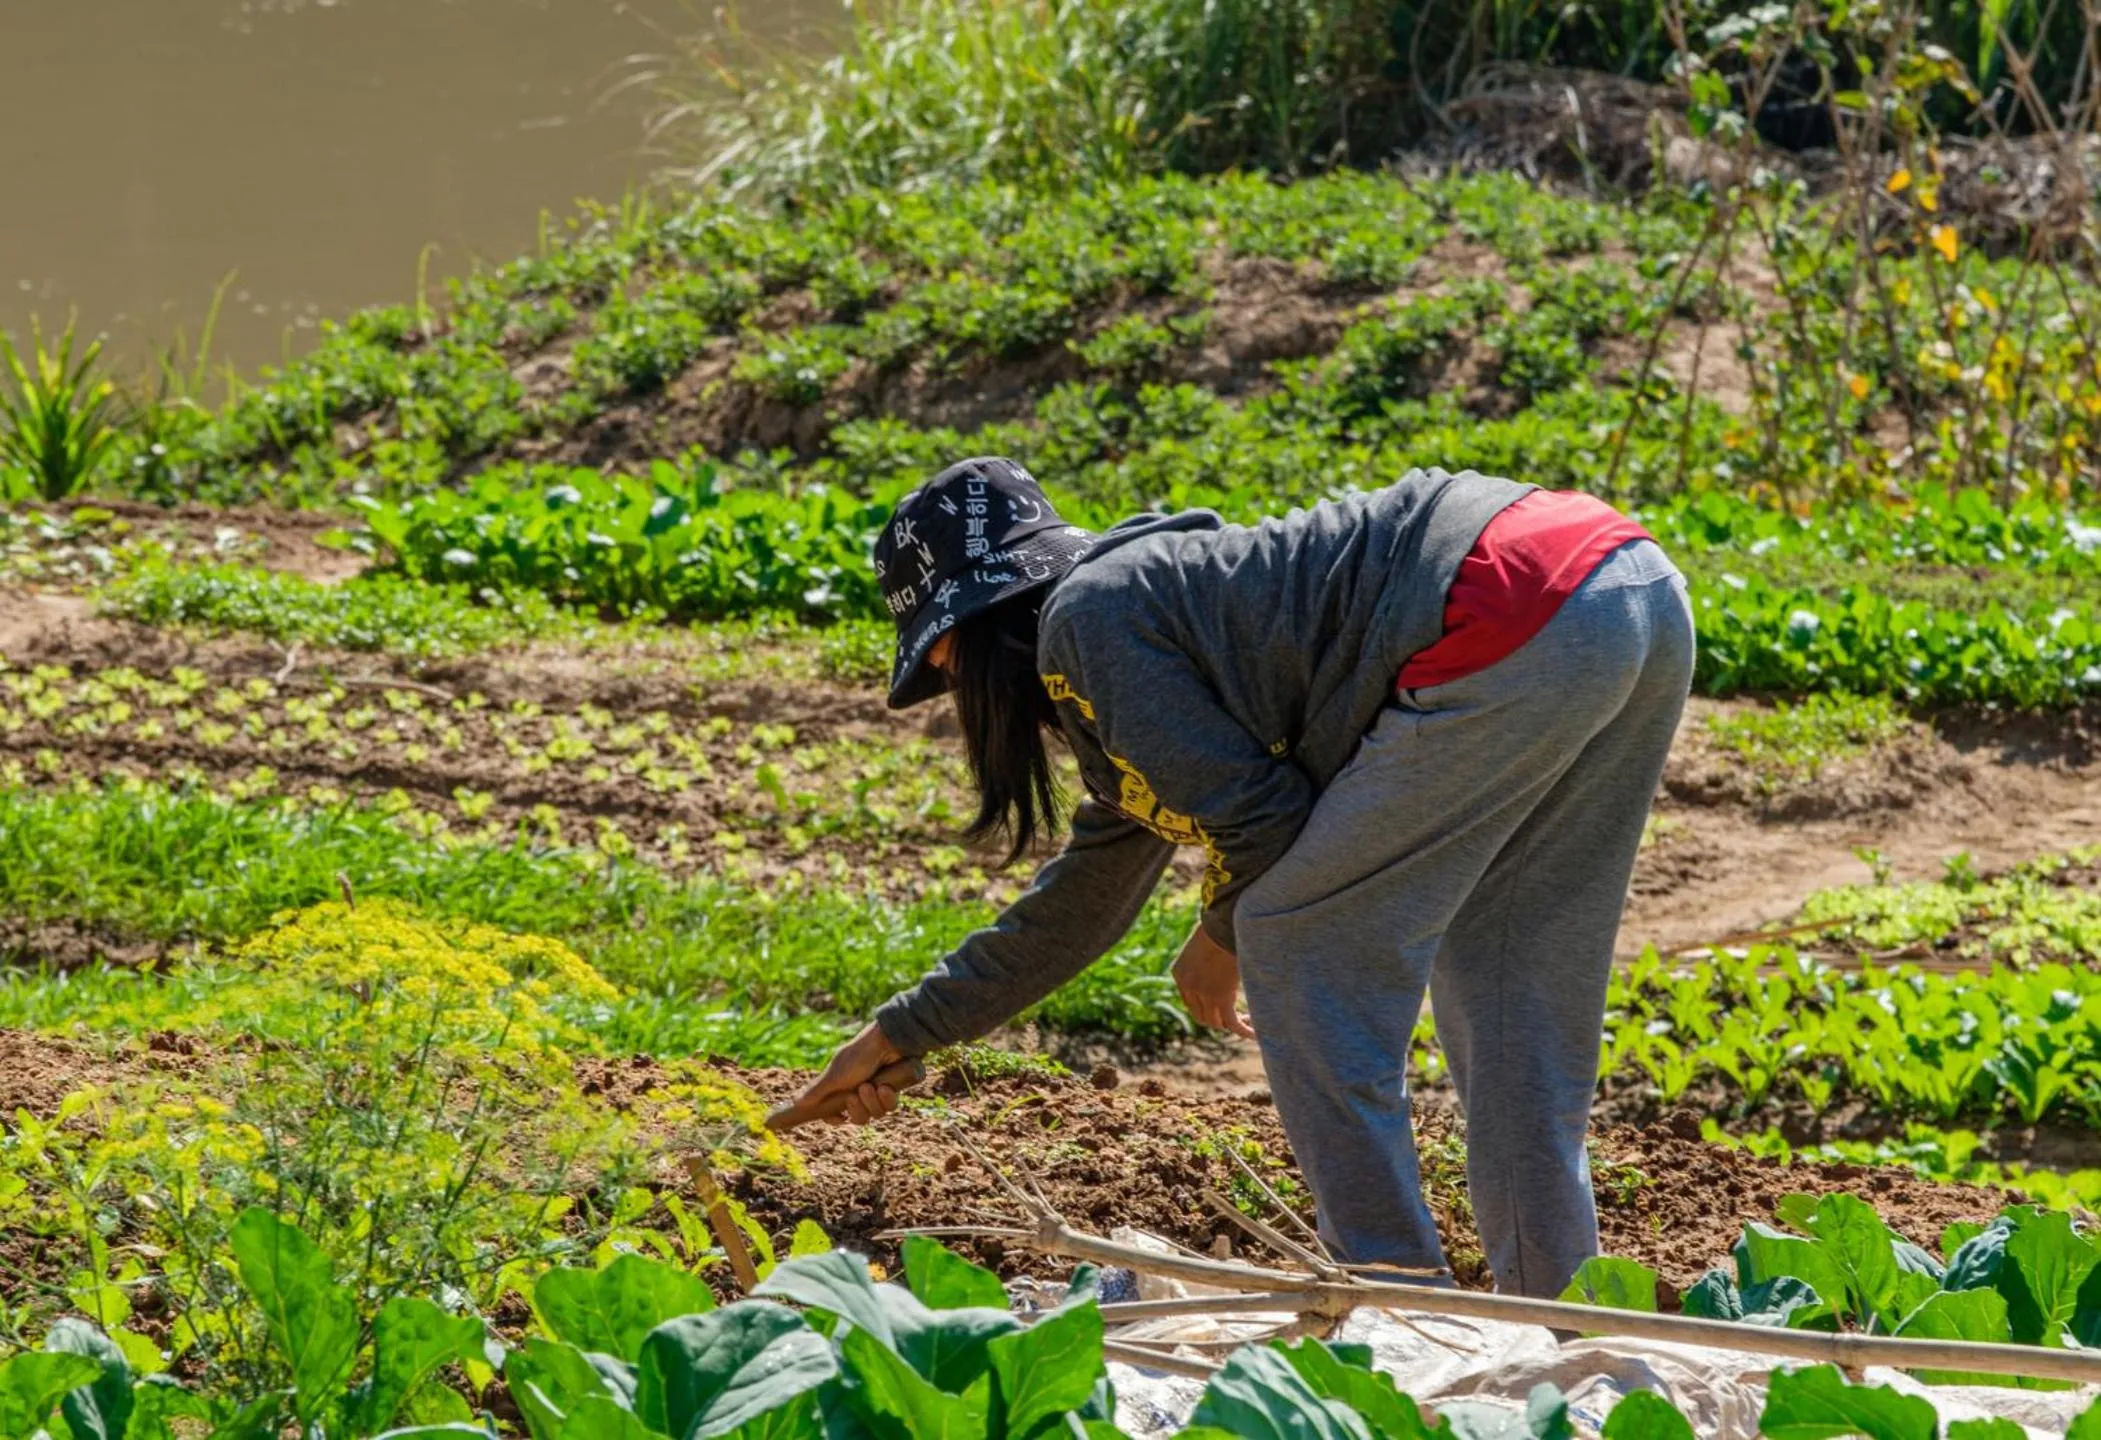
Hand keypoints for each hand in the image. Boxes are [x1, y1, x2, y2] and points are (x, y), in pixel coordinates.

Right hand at [786, 1022, 907, 1127]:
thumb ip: (816, 1091)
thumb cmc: (857, 1057)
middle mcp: (858, 1092)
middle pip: (858, 1118)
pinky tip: (885, 1086)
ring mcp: (876, 1092)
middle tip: (854, 1095)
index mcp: (841, 1088)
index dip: (836, 1119)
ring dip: (871, 1102)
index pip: (835, 1113)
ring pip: (875, 1114)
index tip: (840, 1118)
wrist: (886, 1042)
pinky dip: (886, 1098)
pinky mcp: (893, 1090)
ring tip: (869, 1085)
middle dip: (857, 1110)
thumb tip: (795, 1103)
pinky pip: (890, 1106)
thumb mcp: (834, 1076)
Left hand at [1173, 923, 1255, 1040]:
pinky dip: (1244, 1031)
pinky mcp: (1221, 998)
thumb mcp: (1205, 944)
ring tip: (1250, 1023)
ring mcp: (1203, 994)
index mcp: (1179, 973)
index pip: (1190, 1002)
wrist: (1224, 921)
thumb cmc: (1219, 925)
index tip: (1224, 1008)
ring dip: (1232, 1026)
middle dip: (1219, 1020)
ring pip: (1216, 1023)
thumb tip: (1220, 965)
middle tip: (1239, 1017)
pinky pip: (1232, 1023)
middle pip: (1201, 1016)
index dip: (1207, 1008)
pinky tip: (1255, 1033)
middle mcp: (1187, 986)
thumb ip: (1206, 960)